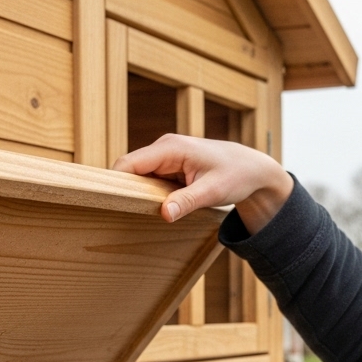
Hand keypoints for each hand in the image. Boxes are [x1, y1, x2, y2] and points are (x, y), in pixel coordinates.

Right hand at [112, 134, 293, 233]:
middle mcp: (164, 148)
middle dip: (125, 190)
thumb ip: (187, 202)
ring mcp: (165, 157)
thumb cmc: (237, 175)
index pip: (129, 163)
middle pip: (129, 170)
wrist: (253, 169)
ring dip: (138, 194)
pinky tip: (156, 207)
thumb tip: (164, 214)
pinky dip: (150, 194)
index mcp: (171, 147)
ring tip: (141, 213)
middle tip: (123, 214)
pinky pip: (150, 181)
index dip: (115, 182)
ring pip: (139, 177)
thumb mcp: (213, 191)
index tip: (109, 203)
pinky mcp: (169, 167)